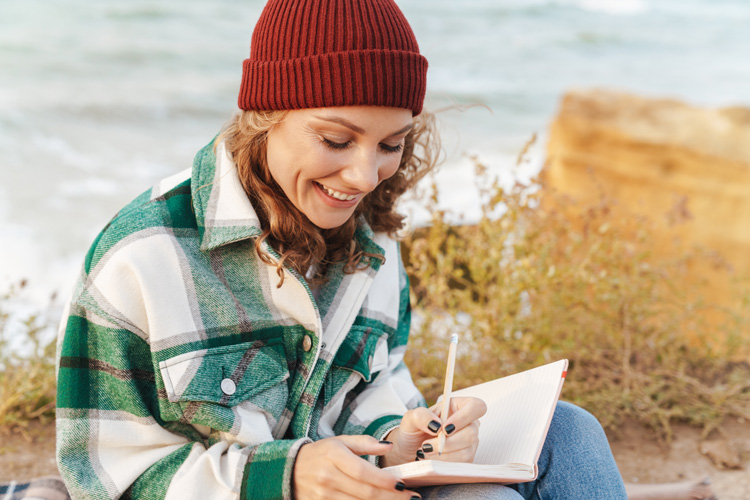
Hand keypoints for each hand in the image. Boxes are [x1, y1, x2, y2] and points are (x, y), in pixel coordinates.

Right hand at [293, 435, 420, 499]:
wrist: (288, 469)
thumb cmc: (320, 453)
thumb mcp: (340, 441)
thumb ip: (364, 443)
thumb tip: (388, 446)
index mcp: (334, 456)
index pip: (363, 471)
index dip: (384, 481)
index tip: (403, 484)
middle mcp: (328, 477)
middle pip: (365, 493)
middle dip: (392, 498)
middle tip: (412, 498)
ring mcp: (324, 496)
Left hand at [381, 396, 486, 466]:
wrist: (409, 450)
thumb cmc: (413, 430)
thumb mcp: (411, 418)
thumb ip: (422, 416)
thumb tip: (436, 425)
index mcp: (458, 407)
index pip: (476, 406)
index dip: (463, 418)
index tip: (444, 428)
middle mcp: (468, 423)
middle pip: (472, 433)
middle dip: (448, 442)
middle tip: (427, 445)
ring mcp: (469, 442)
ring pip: (466, 450)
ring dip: (443, 454)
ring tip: (426, 451)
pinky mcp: (466, 458)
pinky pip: (461, 463)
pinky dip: (444, 462)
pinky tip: (432, 458)